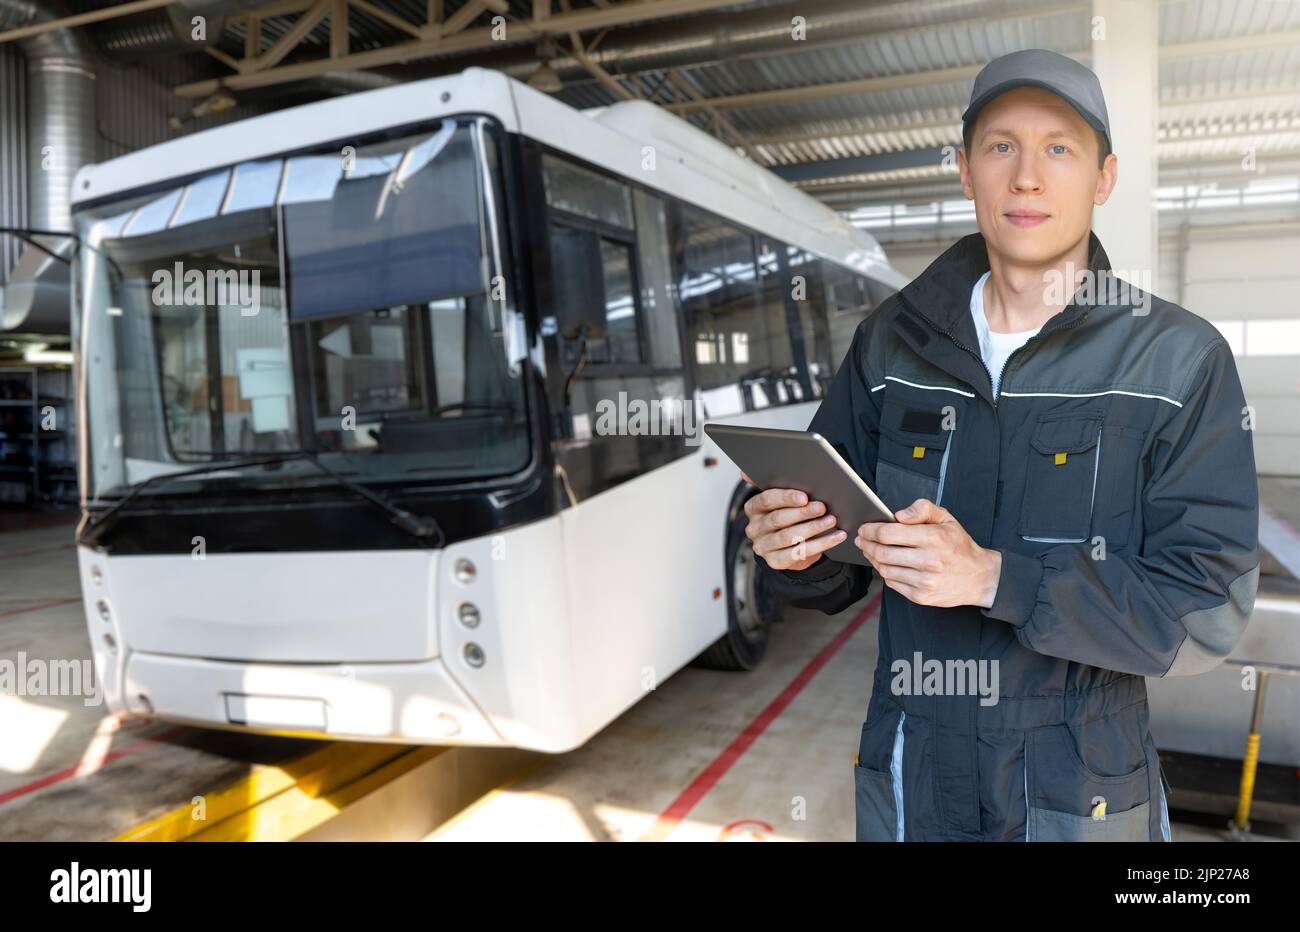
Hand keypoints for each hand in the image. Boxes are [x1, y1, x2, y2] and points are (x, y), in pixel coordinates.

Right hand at [743, 485, 846, 570]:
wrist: (790, 544)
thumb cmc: (789, 513)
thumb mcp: (782, 498)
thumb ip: (775, 482)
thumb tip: (747, 472)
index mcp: (753, 508)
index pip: (766, 500)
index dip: (785, 498)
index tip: (804, 497)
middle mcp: (754, 528)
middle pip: (778, 519)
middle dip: (803, 513)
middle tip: (822, 507)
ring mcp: (763, 546)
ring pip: (788, 537)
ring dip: (813, 528)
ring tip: (832, 521)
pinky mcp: (775, 561)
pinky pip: (799, 554)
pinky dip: (821, 544)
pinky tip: (836, 537)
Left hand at [854, 498, 1001, 607]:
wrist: (980, 577)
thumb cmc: (960, 546)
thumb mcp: (947, 519)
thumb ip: (922, 509)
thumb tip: (898, 515)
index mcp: (934, 538)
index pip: (889, 533)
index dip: (871, 530)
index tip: (864, 528)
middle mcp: (929, 561)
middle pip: (882, 552)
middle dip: (867, 544)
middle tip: (862, 539)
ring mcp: (924, 581)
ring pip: (884, 569)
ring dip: (873, 558)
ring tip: (871, 550)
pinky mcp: (921, 597)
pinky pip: (892, 583)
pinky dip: (885, 573)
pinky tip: (886, 564)